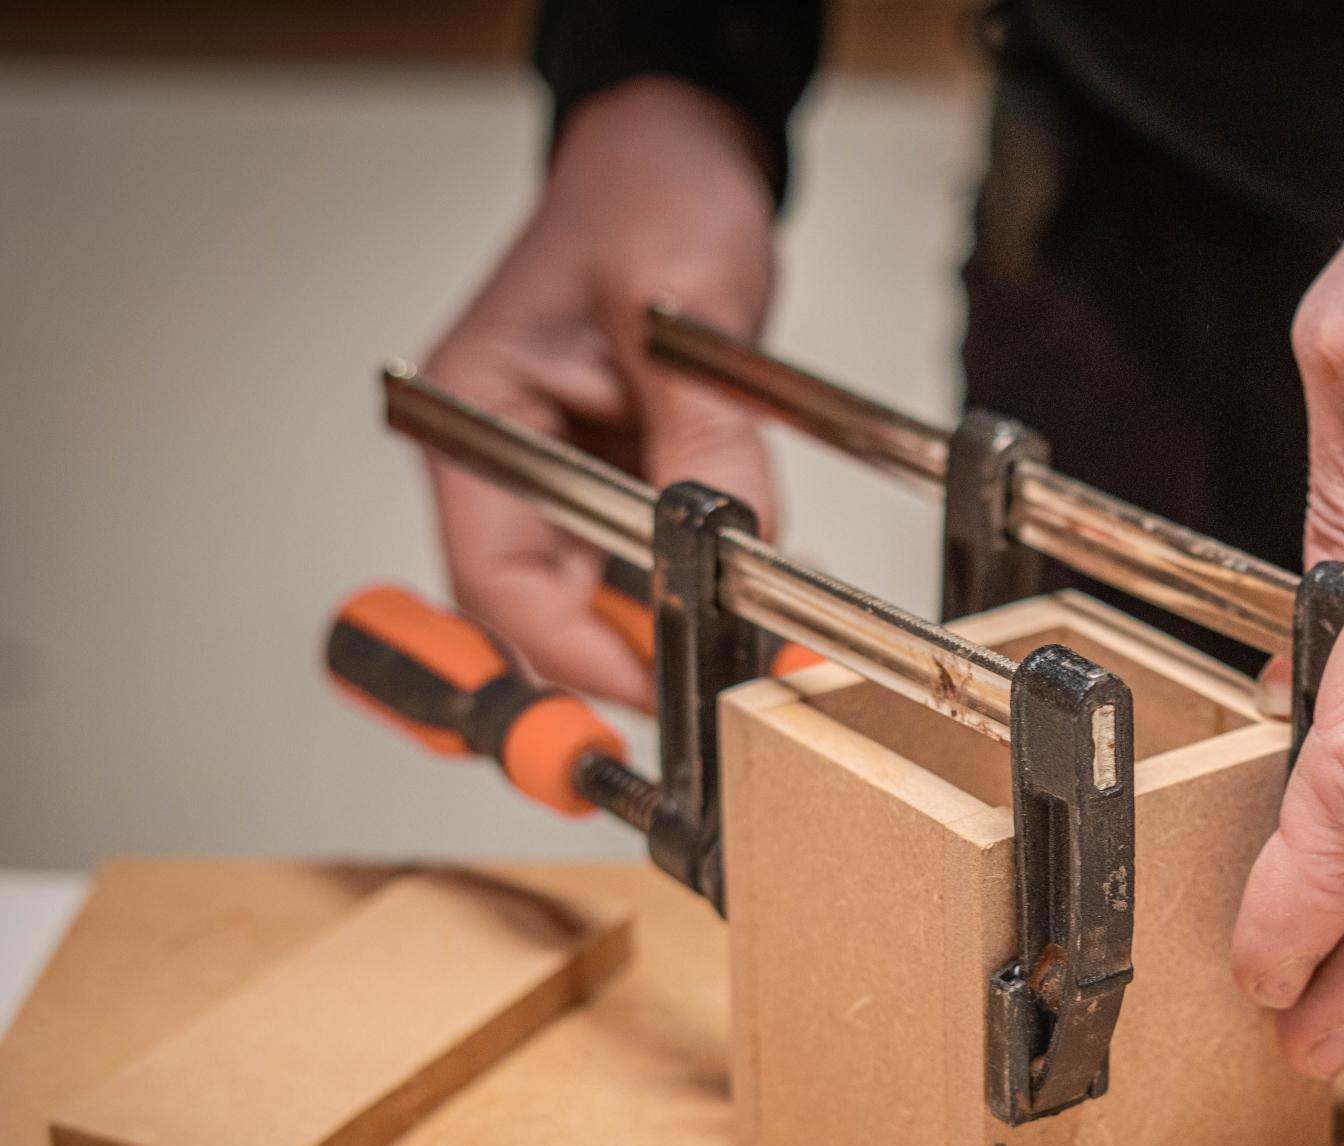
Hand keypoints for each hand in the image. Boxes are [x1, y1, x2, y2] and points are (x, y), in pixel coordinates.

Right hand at [422, 76, 778, 707]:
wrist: (681, 151)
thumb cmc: (650, 193)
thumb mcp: (680, 307)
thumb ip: (704, 433)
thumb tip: (733, 545)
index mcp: (476, 415)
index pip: (495, 577)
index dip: (570, 653)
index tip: (654, 689)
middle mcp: (504, 457)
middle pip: (543, 605)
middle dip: (632, 650)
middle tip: (720, 683)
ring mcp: (559, 471)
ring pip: (602, 593)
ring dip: (673, 622)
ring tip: (757, 634)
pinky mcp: (614, 474)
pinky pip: (646, 556)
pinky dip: (697, 580)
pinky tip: (760, 588)